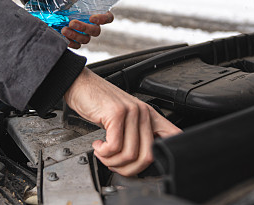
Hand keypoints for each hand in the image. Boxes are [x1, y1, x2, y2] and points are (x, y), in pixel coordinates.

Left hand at [61, 11, 112, 48]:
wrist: (56, 10)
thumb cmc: (67, 0)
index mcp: (96, 12)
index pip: (108, 18)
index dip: (103, 19)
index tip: (92, 18)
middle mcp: (93, 25)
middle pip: (96, 31)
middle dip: (84, 28)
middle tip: (72, 23)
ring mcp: (85, 34)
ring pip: (86, 39)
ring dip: (75, 35)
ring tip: (63, 30)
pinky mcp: (76, 41)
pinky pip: (77, 45)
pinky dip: (71, 43)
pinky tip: (63, 38)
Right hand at [63, 67, 181, 175]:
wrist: (80, 84)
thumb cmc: (99, 103)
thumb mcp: (124, 119)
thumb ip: (136, 135)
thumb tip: (142, 160)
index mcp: (150, 115)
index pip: (173, 136)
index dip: (168, 156)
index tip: (150, 166)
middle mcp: (143, 113)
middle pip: (147, 157)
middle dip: (127, 168)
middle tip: (114, 163)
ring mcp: (131, 112)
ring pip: (130, 155)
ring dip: (112, 161)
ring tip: (103, 153)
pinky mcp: (116, 114)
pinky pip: (114, 147)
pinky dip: (104, 153)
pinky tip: (98, 146)